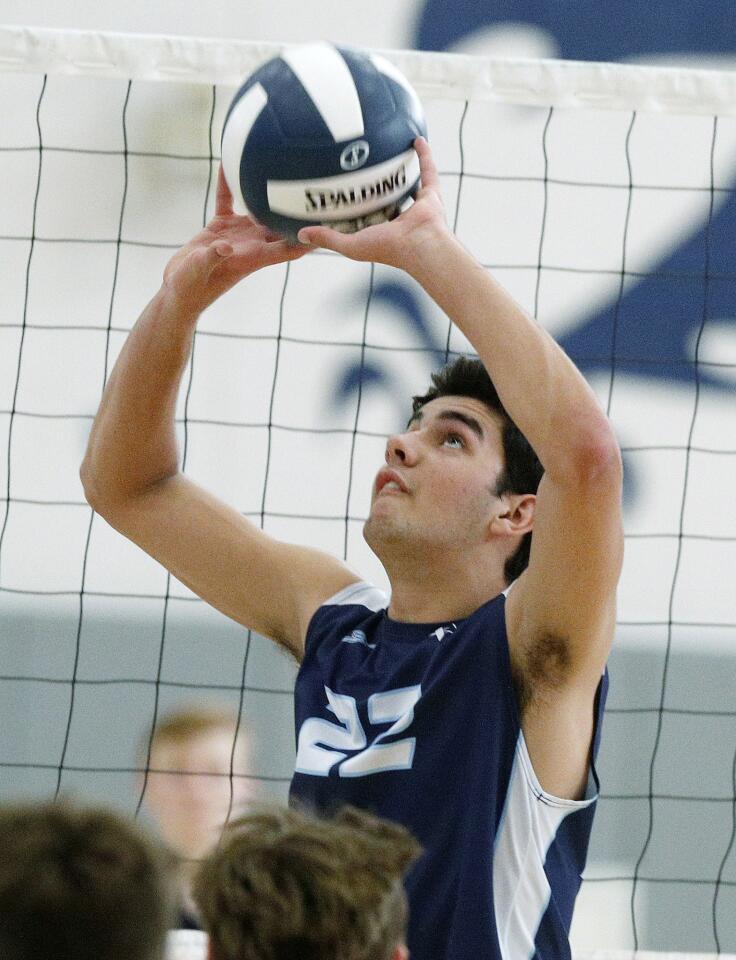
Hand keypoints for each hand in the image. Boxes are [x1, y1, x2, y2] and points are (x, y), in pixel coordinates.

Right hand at [161, 168, 309, 316]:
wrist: (178, 290)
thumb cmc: (190, 288)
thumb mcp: (198, 272)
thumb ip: (210, 258)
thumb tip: (224, 246)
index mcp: (253, 257)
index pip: (288, 250)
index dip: (309, 241)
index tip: (329, 228)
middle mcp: (251, 244)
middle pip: (283, 227)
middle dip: (301, 215)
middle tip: (320, 191)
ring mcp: (238, 234)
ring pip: (261, 209)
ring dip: (272, 194)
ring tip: (289, 171)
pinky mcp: (220, 227)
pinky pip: (228, 201)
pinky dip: (229, 184)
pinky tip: (229, 164)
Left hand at [295, 137, 448, 271]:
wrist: (419, 246)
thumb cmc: (388, 249)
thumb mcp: (350, 243)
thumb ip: (327, 237)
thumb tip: (300, 235)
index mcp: (383, 231)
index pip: (367, 218)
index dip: (357, 209)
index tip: (346, 196)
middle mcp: (401, 218)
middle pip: (387, 198)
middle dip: (379, 187)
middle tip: (365, 169)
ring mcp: (417, 206)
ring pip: (408, 183)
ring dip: (401, 169)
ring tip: (392, 150)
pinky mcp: (431, 195)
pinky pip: (428, 170)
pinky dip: (424, 155)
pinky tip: (415, 138)